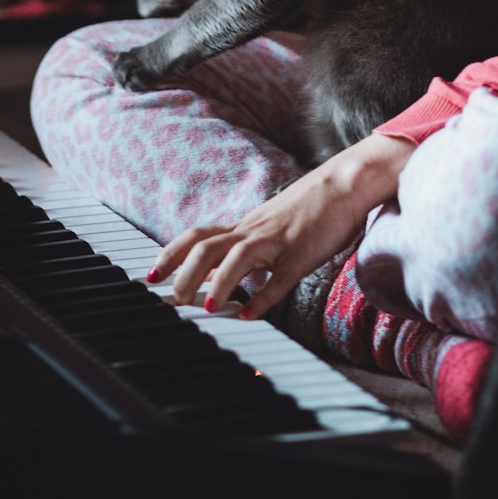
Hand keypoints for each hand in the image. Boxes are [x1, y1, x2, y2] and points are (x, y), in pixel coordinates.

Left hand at [146, 133, 416, 320]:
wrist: (347, 183)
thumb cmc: (312, 208)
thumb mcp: (274, 228)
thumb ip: (250, 250)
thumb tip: (223, 276)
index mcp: (246, 225)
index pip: (198, 237)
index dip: (171, 254)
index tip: (151, 276)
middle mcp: (254, 229)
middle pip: (206, 244)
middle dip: (182, 271)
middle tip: (169, 297)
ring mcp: (278, 239)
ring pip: (237, 256)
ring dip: (217, 283)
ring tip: (203, 308)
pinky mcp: (302, 252)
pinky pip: (279, 277)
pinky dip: (261, 297)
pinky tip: (248, 315)